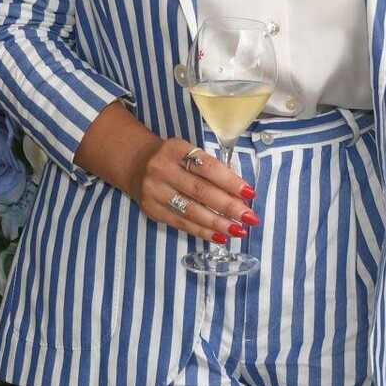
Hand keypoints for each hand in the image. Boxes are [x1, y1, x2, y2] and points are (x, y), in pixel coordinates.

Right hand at [125, 137, 257, 245]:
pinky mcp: (152, 210)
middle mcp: (162, 170)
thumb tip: (240, 195)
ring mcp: (155, 192)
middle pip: (200, 191)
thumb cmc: (174, 159)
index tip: (250, 193)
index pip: (208, 167)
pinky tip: (220, 236)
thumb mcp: (189, 152)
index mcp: (176, 150)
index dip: (230, 181)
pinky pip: (181, 224)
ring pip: (191, 211)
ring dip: (218, 223)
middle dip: (228, 206)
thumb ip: (211, 169)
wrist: (136, 164)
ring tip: (238, 230)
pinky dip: (202, 231)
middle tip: (249, 217)